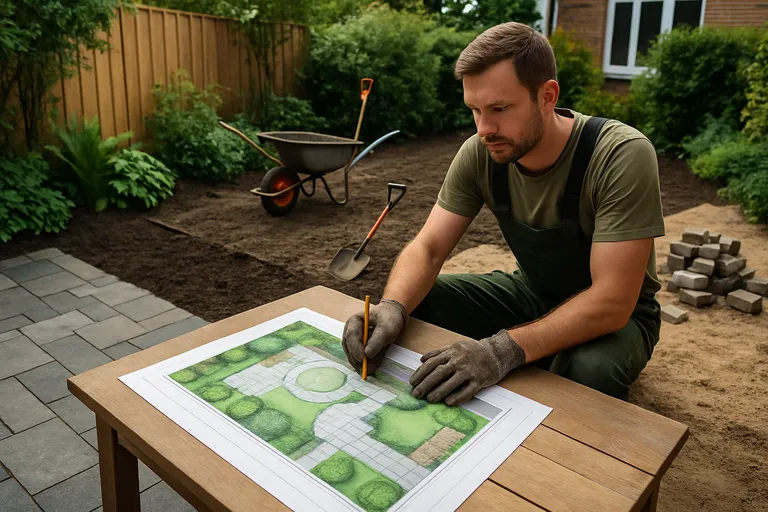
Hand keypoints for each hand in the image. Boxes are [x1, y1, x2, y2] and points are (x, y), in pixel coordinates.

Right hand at [342, 299, 407, 374]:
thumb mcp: (387, 327)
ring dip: (360, 364)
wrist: (391, 317)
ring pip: (352, 354)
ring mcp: (353, 340)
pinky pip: (359, 358)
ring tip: (369, 371)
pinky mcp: (359, 348)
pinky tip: (372, 368)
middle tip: (365, 371)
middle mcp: (350, 331)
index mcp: (354, 321)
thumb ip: (377, 340)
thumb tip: (368, 355)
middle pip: (349, 347)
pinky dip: (365, 364)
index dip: (355, 348)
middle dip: (356, 360)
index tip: (362, 359)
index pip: (351, 335)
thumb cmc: (388, 318)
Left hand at [409, 330, 525, 405]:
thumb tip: (422, 359)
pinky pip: (468, 391)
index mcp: (451, 352)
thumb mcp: (455, 347)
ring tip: (429, 399)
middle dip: (425, 384)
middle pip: (439, 373)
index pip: (432, 363)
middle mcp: (459, 361)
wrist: (496, 352)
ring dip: (439, 392)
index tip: (412, 382)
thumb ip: (438, 353)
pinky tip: (449, 402)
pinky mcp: (479, 380)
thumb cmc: (473, 350)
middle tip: (416, 394)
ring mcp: (470, 371)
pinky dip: (458, 397)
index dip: (420, 373)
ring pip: (451, 382)